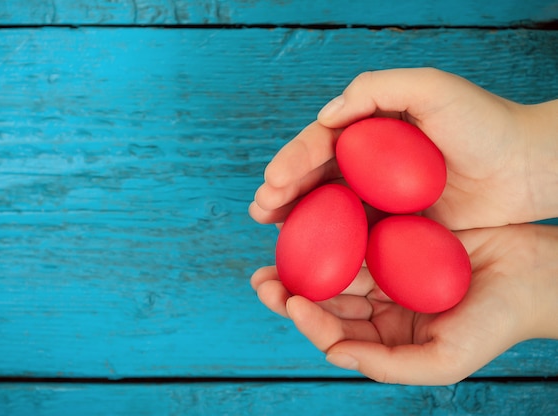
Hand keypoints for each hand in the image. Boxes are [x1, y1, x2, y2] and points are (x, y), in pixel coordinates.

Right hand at [250, 68, 557, 229]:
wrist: (526, 167)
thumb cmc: (484, 123)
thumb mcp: (432, 88)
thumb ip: (376, 89)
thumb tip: (326, 118)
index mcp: (371, 127)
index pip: (322, 142)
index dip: (294, 160)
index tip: (274, 181)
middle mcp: (370, 161)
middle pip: (316, 175)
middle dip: (283, 190)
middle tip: (261, 209)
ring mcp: (381, 195)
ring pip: (328, 205)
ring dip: (296, 216)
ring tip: (271, 225)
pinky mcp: (395, 224)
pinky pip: (355, 233)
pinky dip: (329, 242)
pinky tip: (310, 252)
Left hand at [251, 224, 557, 384]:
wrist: (535, 275)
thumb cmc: (494, 323)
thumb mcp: (444, 358)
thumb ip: (388, 365)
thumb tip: (333, 354)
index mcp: (385, 336)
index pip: (335, 332)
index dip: (308, 320)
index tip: (291, 302)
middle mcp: (379, 305)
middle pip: (325, 300)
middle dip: (290, 291)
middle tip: (262, 280)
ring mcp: (385, 270)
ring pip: (334, 266)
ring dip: (303, 259)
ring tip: (274, 252)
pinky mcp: (394, 237)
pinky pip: (357, 234)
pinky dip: (333, 230)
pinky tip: (312, 219)